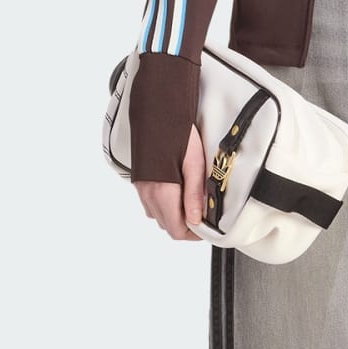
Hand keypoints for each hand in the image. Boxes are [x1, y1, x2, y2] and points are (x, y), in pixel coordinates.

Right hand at [135, 124, 207, 239]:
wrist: (157, 114)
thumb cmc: (177, 134)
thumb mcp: (194, 164)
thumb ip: (194, 194)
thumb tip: (197, 219)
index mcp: (163, 193)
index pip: (177, 230)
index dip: (194, 234)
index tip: (206, 227)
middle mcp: (149, 195)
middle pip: (168, 226)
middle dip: (186, 226)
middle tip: (202, 215)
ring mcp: (142, 190)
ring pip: (159, 217)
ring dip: (175, 217)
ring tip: (192, 204)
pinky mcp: (141, 183)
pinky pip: (152, 205)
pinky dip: (165, 207)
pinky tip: (177, 195)